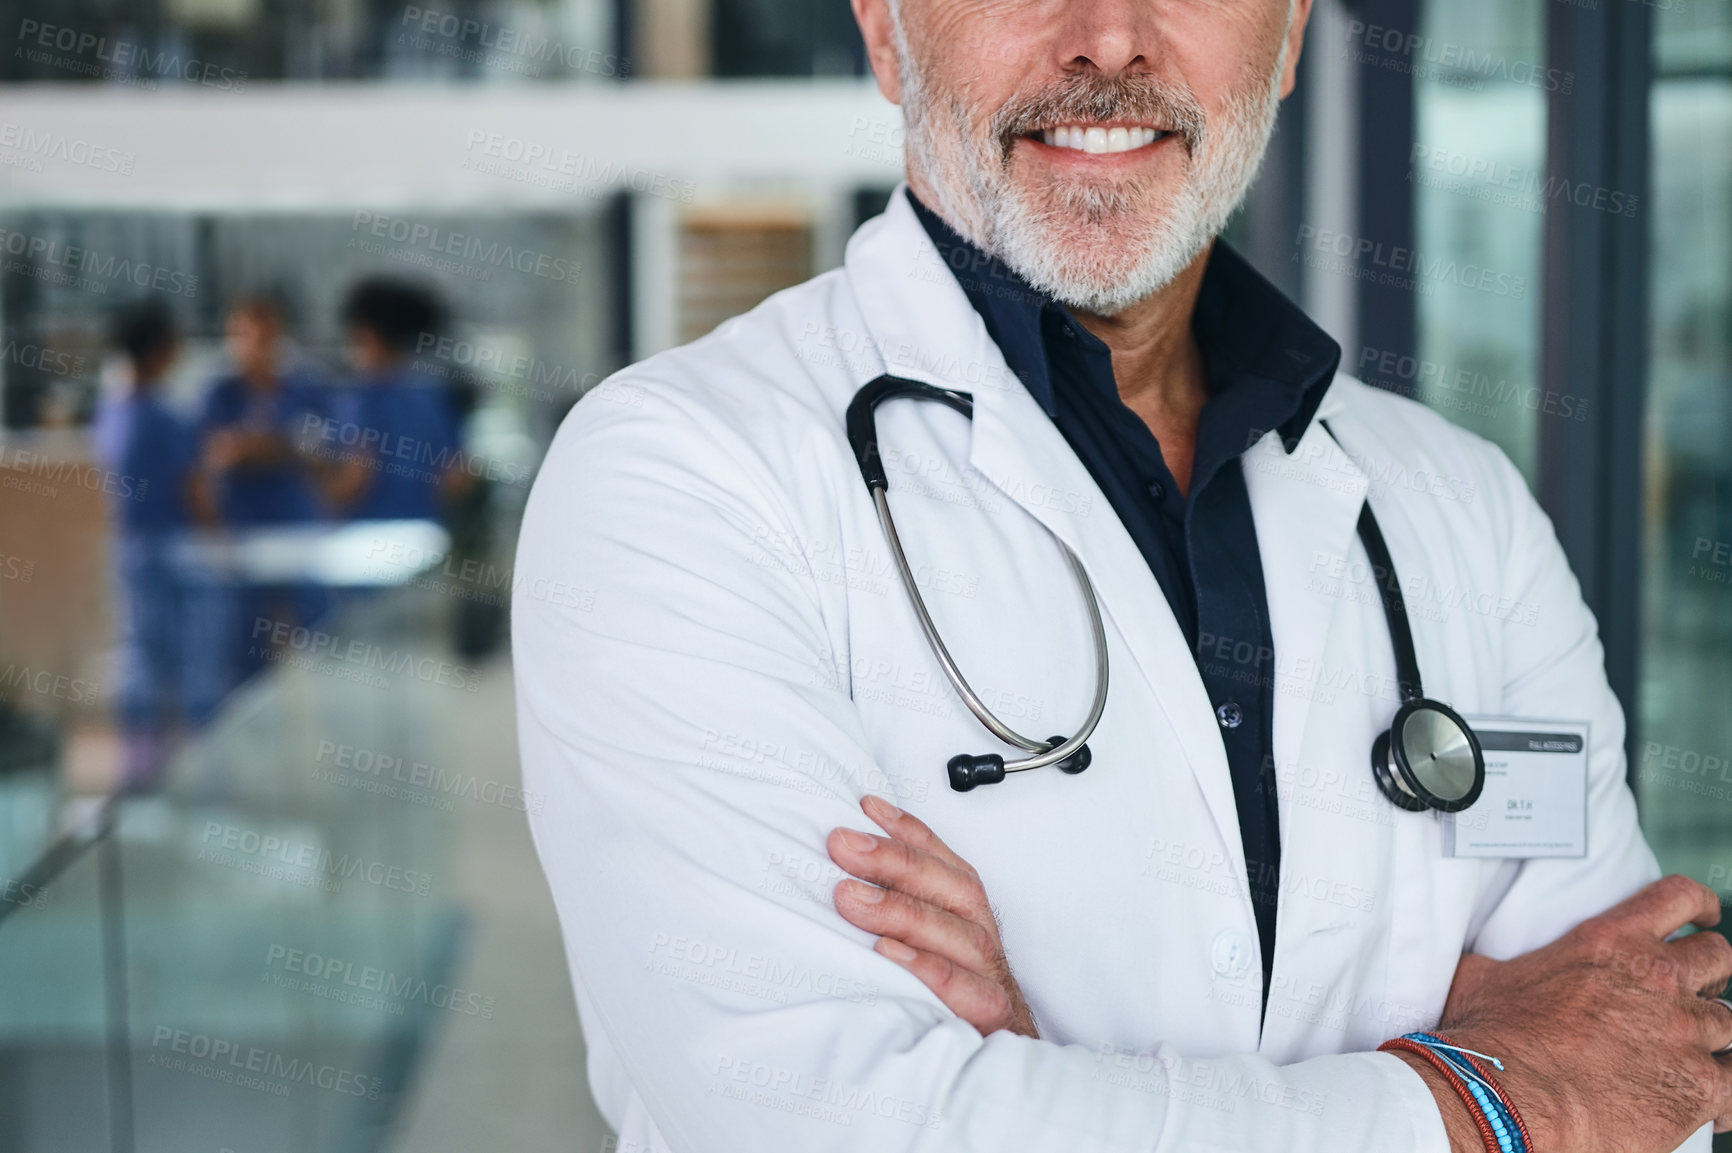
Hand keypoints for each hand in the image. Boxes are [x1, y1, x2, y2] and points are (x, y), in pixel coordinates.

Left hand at [827, 795, 1037, 1038]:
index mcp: (965, 910)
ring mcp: (988, 974)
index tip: (863, 808)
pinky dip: (929, 970)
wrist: (997, 1065)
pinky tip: (889, 955)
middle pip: (948, 886)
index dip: (905, 829)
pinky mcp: (989, 1016)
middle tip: (843, 846)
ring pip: (956, 933)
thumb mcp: (922, 943)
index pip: (940, 859)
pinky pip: (965, 991)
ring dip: (901, 910)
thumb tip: (840, 869)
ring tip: (851, 897)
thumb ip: (894, 907)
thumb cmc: (952, 995)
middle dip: (894, 860)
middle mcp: (979, 934)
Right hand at [1414, 875, 1731, 1152]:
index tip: (1704, 917)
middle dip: (1708, 975)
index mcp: (1610, 942)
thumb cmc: (1491, 1037)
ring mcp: (1684, 1032)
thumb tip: (1477, 963)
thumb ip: (1500, 963)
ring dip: (1712, 1034)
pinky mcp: (1698, 1086)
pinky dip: (1725, 1089)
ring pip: (1729, 1021)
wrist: (1510, 1096)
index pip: (1678, 899)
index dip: (1700, 906)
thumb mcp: (1482, 976)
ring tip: (1689, 1051)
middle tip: (1690, 994)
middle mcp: (1657, 979)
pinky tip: (1713, 1100)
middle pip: (1718, 958)